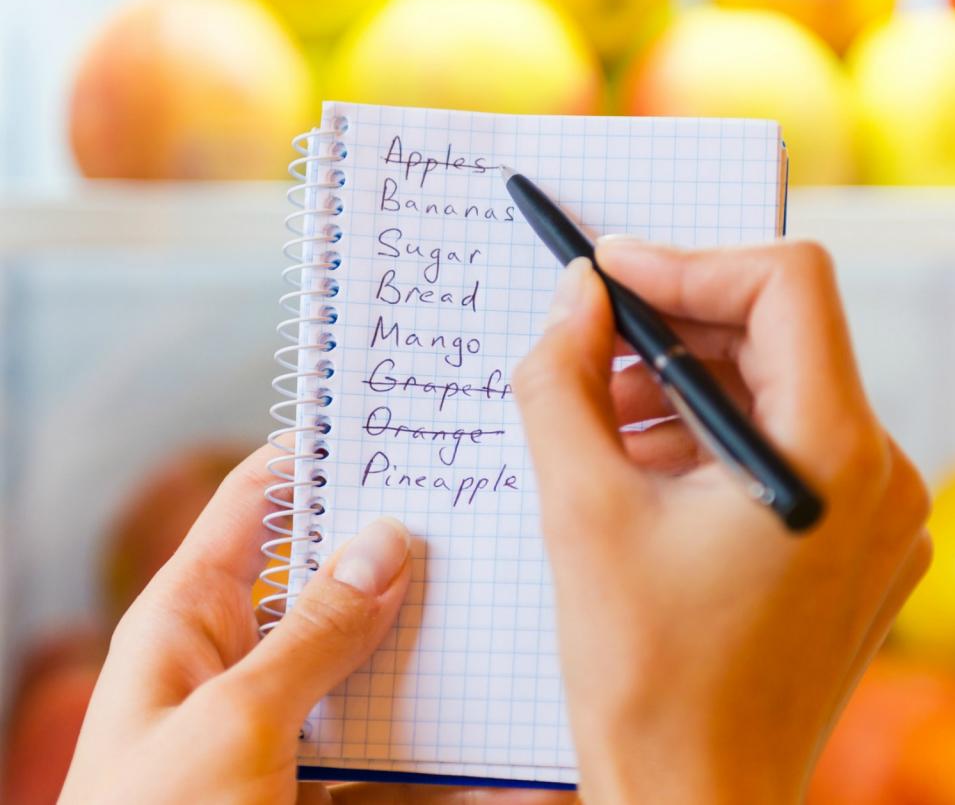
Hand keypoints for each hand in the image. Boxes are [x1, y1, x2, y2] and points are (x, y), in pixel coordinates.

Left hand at [60, 445, 573, 804]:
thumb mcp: (234, 723)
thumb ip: (316, 633)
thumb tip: (384, 541)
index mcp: (191, 620)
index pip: (258, 503)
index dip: (321, 456)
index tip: (404, 427)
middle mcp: (243, 663)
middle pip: (337, 583)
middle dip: (409, 558)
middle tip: (491, 520)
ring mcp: (288, 729)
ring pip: (379, 668)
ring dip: (443, 657)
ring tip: (521, 621)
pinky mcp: (322, 788)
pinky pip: (396, 759)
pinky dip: (449, 760)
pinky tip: (510, 757)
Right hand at [514, 240, 930, 804]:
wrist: (698, 804)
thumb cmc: (645, 681)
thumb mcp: (580, 511)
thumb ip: (564, 380)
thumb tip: (576, 295)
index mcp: (836, 456)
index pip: (788, 283)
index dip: (691, 260)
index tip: (610, 272)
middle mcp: (885, 478)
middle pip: (784, 338)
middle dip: (679, 329)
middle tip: (591, 344)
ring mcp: (884, 520)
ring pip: (786, 396)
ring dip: (692, 389)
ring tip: (605, 422)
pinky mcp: (865, 552)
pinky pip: (796, 454)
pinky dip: (721, 443)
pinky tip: (650, 474)